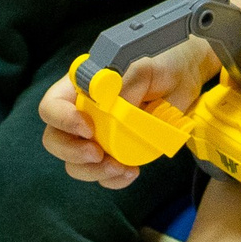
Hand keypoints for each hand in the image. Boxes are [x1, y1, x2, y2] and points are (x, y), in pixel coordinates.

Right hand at [39, 37, 216, 188]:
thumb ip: (131, 81)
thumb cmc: (164, 61)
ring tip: (120, 168)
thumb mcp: (149, 65)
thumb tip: (118, 106)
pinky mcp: (115, 152)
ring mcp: (98, 135)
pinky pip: (102, 174)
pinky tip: (130, 172)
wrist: (188, 75)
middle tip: (97, 154)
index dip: (62, 119)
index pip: (52, 104)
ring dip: (93, 171)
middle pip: (55, 138)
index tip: (88, 128)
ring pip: (75, 163)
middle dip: (72, 152)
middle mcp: (84, 112)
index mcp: (82, 86)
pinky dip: (112, 179)